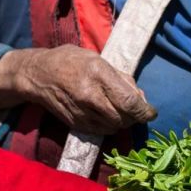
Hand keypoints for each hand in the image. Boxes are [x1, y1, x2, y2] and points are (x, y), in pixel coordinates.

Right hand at [0, 45, 156, 134]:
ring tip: (119, 110)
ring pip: (114, 126)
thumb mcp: (99, 60)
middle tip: (135, 110)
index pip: (130, 101)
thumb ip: (122, 79)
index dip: (145, 111)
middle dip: (134, 117)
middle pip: (124, 117)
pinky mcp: (75, 123)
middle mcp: (90, 94)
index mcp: (99, 73)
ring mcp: (81, 111)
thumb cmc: (71, 61)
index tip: (151, 113)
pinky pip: (101, 131)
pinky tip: (106, 114)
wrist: (38, 74)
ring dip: (122, 122)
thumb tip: (141, 98)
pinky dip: (109, 125)